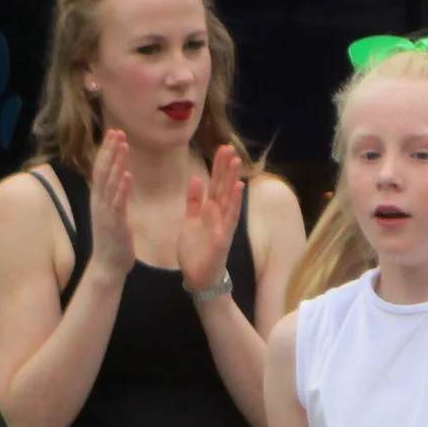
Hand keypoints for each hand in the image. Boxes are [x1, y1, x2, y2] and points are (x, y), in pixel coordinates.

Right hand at [86, 130, 135, 278]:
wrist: (108, 266)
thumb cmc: (113, 242)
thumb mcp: (112, 215)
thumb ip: (114, 198)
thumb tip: (118, 182)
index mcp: (99, 199)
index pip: (101, 169)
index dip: (107, 150)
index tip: (114, 134)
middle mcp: (99, 202)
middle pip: (102, 170)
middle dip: (110, 150)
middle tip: (117, 131)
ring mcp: (105, 212)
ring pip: (109, 182)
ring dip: (116, 162)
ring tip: (123, 145)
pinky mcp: (114, 223)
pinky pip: (118, 202)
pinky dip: (122, 188)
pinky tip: (127, 175)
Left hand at [179, 144, 243, 294]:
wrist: (199, 278)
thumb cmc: (196, 252)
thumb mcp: (190, 221)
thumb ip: (193, 201)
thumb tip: (196, 179)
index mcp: (210, 212)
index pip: (215, 185)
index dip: (218, 167)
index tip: (221, 149)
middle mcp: (219, 217)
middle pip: (223, 188)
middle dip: (226, 168)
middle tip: (229, 147)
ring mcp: (222, 227)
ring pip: (228, 199)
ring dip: (232, 180)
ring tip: (236, 162)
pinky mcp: (222, 239)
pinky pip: (228, 219)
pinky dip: (233, 204)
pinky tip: (237, 189)